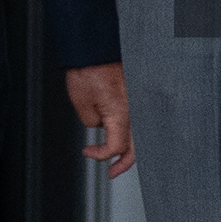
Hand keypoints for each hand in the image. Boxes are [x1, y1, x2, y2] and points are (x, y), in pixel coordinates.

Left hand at [65, 63, 131, 177]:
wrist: (95, 48)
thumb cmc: (88, 70)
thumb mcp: (81, 104)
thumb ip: (92, 123)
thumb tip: (99, 126)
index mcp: (122, 115)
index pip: (117, 148)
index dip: (101, 155)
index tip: (88, 152)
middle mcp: (135, 111)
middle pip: (136, 148)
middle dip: (124, 163)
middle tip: (113, 173)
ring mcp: (137, 104)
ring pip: (139, 135)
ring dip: (128, 149)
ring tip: (117, 158)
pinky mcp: (135, 97)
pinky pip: (136, 121)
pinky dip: (129, 132)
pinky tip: (119, 134)